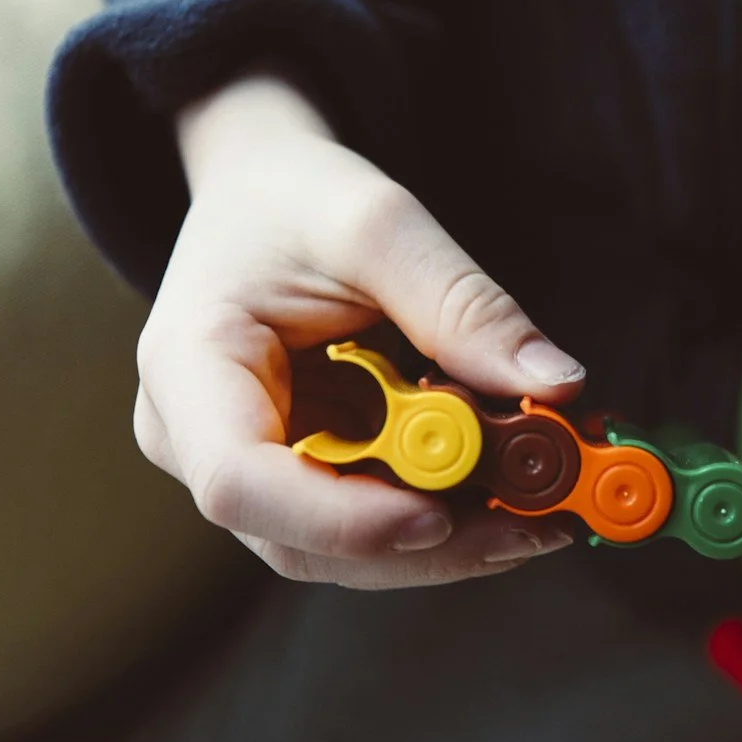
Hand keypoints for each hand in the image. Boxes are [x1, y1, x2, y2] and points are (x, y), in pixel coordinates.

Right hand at [133, 72, 587, 585]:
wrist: (258, 190)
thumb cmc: (292, 196)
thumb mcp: (377, 223)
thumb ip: (461, 305)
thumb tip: (555, 384)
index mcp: (186, 368)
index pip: (238, 483)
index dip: (340, 519)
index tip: (440, 514)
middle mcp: (195, 439)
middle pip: (300, 541)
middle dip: (425, 546)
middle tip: (535, 524)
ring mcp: (244, 467)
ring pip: (341, 551)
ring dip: (447, 543)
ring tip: (542, 510)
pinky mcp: (294, 477)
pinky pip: (365, 521)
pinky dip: (441, 517)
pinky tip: (511, 495)